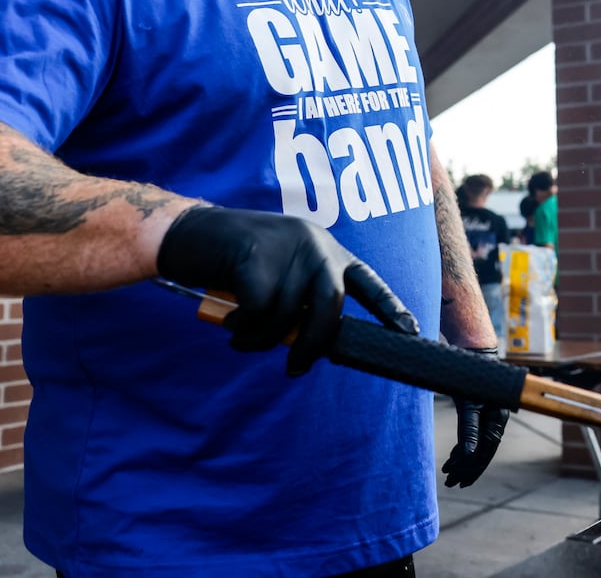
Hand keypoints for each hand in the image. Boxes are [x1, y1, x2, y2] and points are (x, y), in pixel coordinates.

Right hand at [157, 206, 418, 375]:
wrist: (189, 233)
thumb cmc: (235, 262)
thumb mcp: (276, 275)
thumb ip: (299, 300)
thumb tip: (313, 344)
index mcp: (326, 249)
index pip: (367, 281)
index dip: (390, 308)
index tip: (411, 332)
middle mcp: (314, 244)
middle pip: (329, 308)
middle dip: (313, 346)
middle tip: (294, 368)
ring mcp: (286, 248)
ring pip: (287, 317)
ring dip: (262, 340)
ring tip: (241, 337)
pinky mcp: (255, 257)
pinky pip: (259, 314)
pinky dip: (243, 331)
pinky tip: (229, 324)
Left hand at [441, 347, 509, 486]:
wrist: (474, 351)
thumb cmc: (472, 376)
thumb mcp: (468, 403)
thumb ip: (469, 428)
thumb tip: (469, 453)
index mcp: (496, 420)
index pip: (484, 452)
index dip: (472, 469)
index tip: (458, 481)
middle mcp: (496, 420)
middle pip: (482, 451)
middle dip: (465, 468)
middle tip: (449, 482)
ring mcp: (490, 416)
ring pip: (477, 444)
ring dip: (463, 459)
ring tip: (447, 471)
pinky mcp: (481, 411)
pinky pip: (475, 434)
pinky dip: (464, 446)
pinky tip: (454, 455)